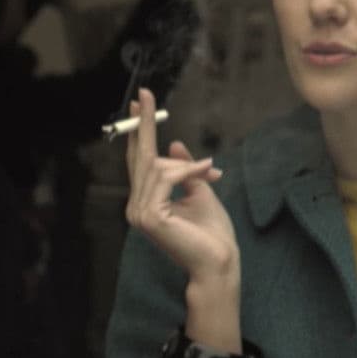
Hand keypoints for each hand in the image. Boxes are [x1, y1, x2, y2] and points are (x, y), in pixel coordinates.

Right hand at [124, 88, 238, 286]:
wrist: (220, 263)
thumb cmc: (212, 234)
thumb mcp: (201, 192)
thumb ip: (186, 170)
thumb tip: (175, 145)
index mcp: (146, 202)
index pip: (138, 162)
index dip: (138, 133)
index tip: (140, 104)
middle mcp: (136, 206)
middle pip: (139, 157)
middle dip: (144, 124)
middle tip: (146, 94)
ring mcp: (139, 212)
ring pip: (156, 166)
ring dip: (187, 164)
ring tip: (210, 171)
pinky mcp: (149, 216)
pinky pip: (165, 177)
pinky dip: (187, 171)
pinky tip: (206, 173)